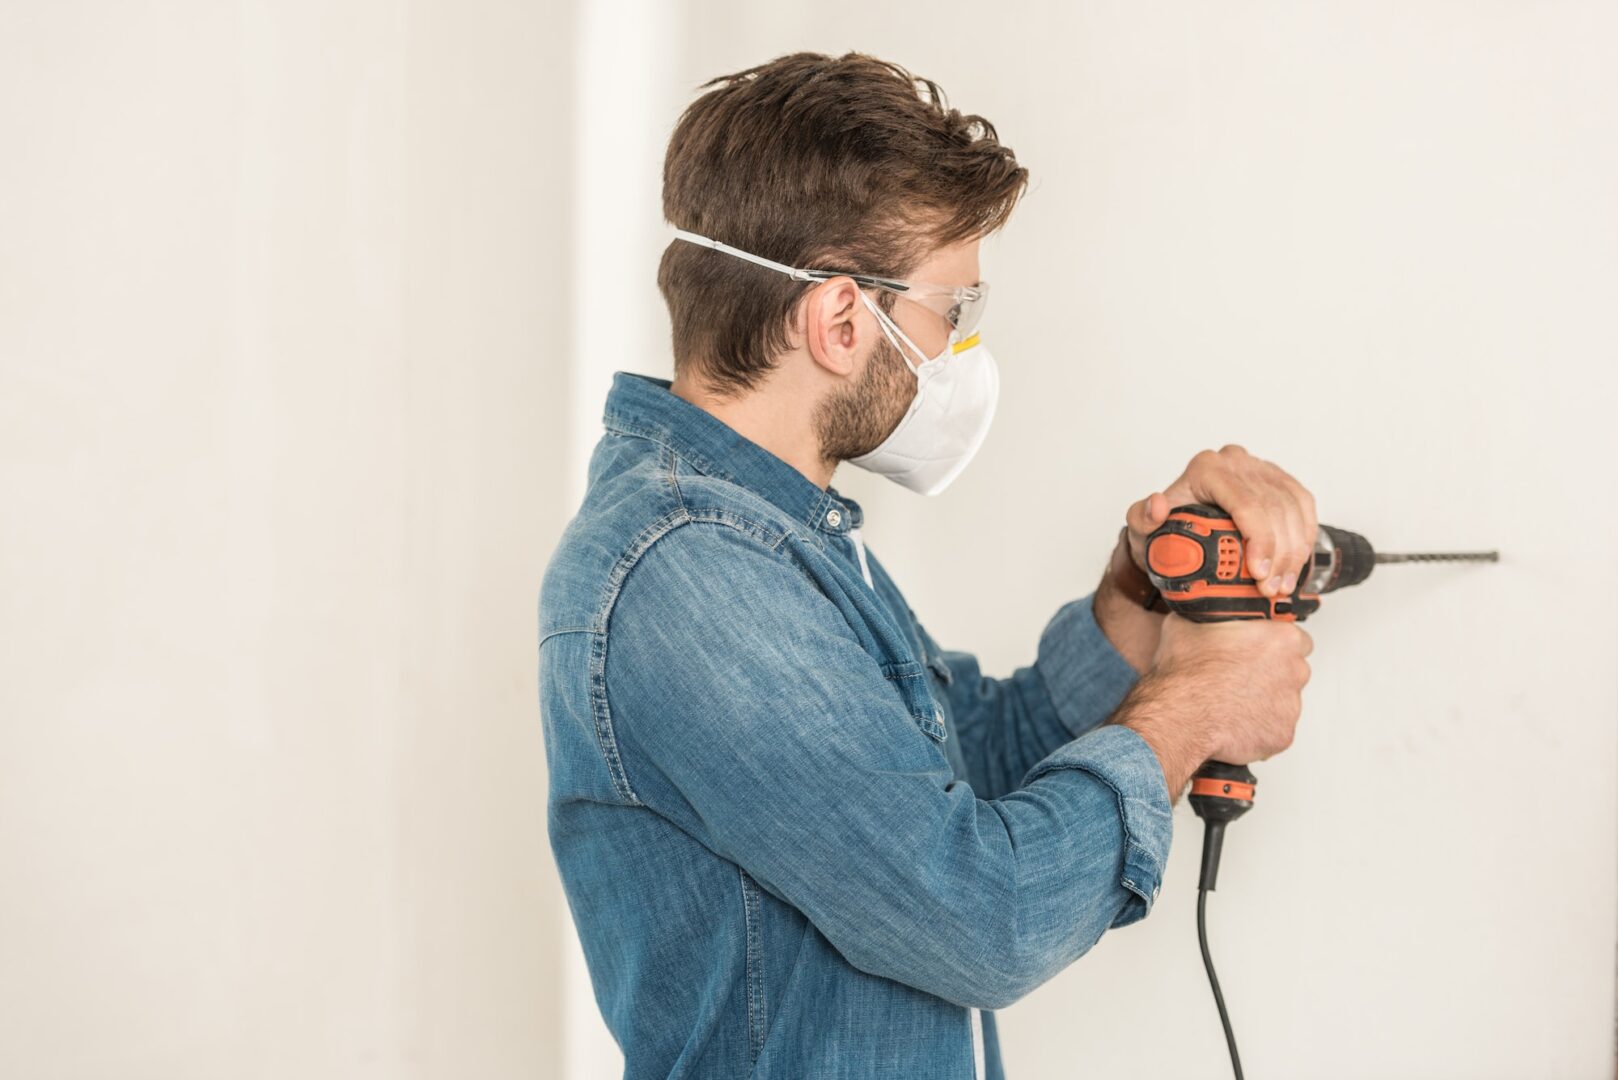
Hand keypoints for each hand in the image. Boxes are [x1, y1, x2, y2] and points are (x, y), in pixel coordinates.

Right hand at [1112, 614, 1312, 796]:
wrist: (1180, 715)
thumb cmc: (1187, 675)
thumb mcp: (1186, 625)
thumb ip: (1205, 617)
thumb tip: (1198, 612)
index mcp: (1280, 639)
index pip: (1296, 637)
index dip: (1274, 644)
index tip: (1260, 649)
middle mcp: (1294, 671)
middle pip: (1292, 670)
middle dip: (1271, 673)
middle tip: (1242, 676)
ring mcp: (1290, 706)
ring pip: (1283, 701)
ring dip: (1264, 701)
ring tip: (1233, 700)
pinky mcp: (1281, 734)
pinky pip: (1274, 729)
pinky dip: (1258, 727)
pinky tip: (1235, 720)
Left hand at [1125, 445, 1317, 598]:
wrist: (1181, 527)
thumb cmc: (1163, 529)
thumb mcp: (1143, 529)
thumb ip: (1140, 519)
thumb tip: (1157, 505)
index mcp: (1206, 470)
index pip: (1245, 503)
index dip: (1259, 540)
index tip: (1259, 573)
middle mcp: (1235, 462)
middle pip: (1273, 508)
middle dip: (1279, 553)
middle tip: (1272, 587)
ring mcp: (1260, 469)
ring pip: (1292, 507)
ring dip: (1294, 551)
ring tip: (1283, 583)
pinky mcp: (1279, 479)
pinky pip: (1303, 505)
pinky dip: (1304, 536)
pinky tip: (1295, 562)